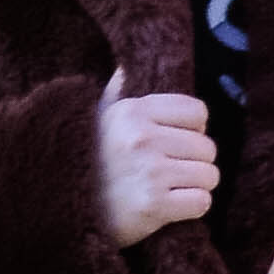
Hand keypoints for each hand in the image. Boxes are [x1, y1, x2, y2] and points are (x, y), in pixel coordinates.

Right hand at [95, 70, 219, 247]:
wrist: (63, 210)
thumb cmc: (88, 160)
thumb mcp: (97, 117)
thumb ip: (116, 90)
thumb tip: (126, 64)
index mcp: (132, 111)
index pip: (197, 112)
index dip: (192, 130)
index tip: (174, 142)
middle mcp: (142, 138)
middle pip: (206, 147)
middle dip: (195, 162)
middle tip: (171, 171)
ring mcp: (149, 172)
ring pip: (209, 175)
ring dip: (196, 185)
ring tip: (171, 188)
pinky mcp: (153, 205)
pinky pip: (202, 202)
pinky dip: (192, 207)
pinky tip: (170, 206)